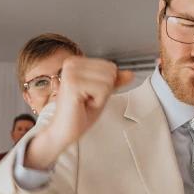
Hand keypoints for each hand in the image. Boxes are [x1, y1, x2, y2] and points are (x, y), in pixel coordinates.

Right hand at [25, 56, 132, 171]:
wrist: (64, 131)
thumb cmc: (79, 114)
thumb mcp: (101, 94)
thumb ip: (114, 82)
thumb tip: (129, 74)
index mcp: (76, 62)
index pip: (110, 66)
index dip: (106, 85)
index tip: (90, 94)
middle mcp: (72, 64)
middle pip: (111, 71)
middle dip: (104, 90)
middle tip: (87, 99)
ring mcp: (71, 72)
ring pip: (108, 80)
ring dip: (101, 96)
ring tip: (85, 102)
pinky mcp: (73, 83)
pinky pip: (103, 89)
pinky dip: (98, 101)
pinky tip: (83, 104)